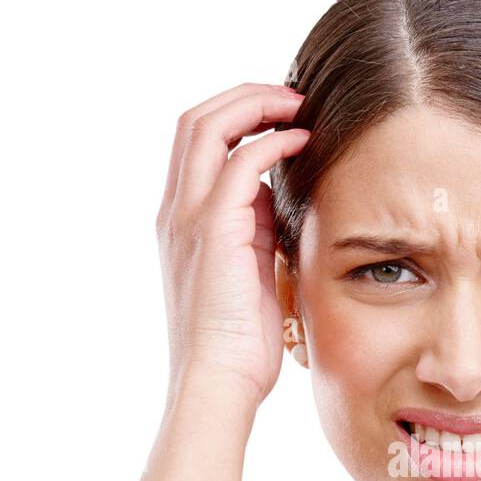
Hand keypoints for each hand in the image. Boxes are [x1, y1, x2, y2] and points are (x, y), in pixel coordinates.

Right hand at [156, 83, 309, 409]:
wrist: (218, 383)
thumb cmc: (239, 346)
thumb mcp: (249, 274)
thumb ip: (255, 232)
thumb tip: (274, 200)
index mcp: (181, 222)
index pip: (196, 143)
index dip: (236, 116)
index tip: (282, 116)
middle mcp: (175, 212)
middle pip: (194, 120)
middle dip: (244, 97)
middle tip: (292, 97)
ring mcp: (188, 219)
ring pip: (207, 126)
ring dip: (256, 105)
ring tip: (298, 105)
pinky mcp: (212, 231)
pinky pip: (239, 163)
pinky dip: (272, 142)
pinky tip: (304, 141)